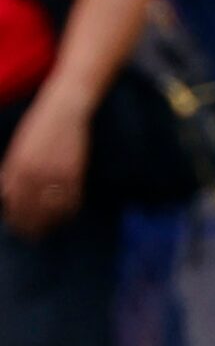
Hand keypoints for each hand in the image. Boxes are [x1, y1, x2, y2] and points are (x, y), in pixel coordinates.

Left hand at [0, 87, 93, 237]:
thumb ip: (12, 173)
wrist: (64, 109)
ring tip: (52, 228)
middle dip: (33, 226)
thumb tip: (9, 197)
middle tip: (35, 236)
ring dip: (52, 222)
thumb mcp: (17, 151)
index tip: (20, 228)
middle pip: (32, 211)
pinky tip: (69, 214)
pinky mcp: (75, 173)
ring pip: (53, 210)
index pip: (14, 204)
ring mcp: (55, 174)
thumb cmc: (38, 127)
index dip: (17, 220)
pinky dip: (70, 210)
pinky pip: (72, 200)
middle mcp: (33, 175)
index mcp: (16, 168)